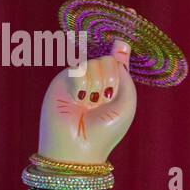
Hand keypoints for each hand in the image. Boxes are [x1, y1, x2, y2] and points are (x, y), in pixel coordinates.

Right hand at [37, 39, 136, 162]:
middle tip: (104, 100)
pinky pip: (78, 69)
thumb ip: (125, 75)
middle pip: (108, 60)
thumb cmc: (105, 130)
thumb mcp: (126, 103)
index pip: (116, 62)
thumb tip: (122, 45)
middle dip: (110, 80)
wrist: (78, 146)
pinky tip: (78, 99)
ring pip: (93, 64)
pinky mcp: (63, 82)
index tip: (120, 43)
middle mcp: (95, 82)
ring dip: (96, 87)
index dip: (118, 55)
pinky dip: (82, 85)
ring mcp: (79, 81)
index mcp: (112, 88)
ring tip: (89, 105)